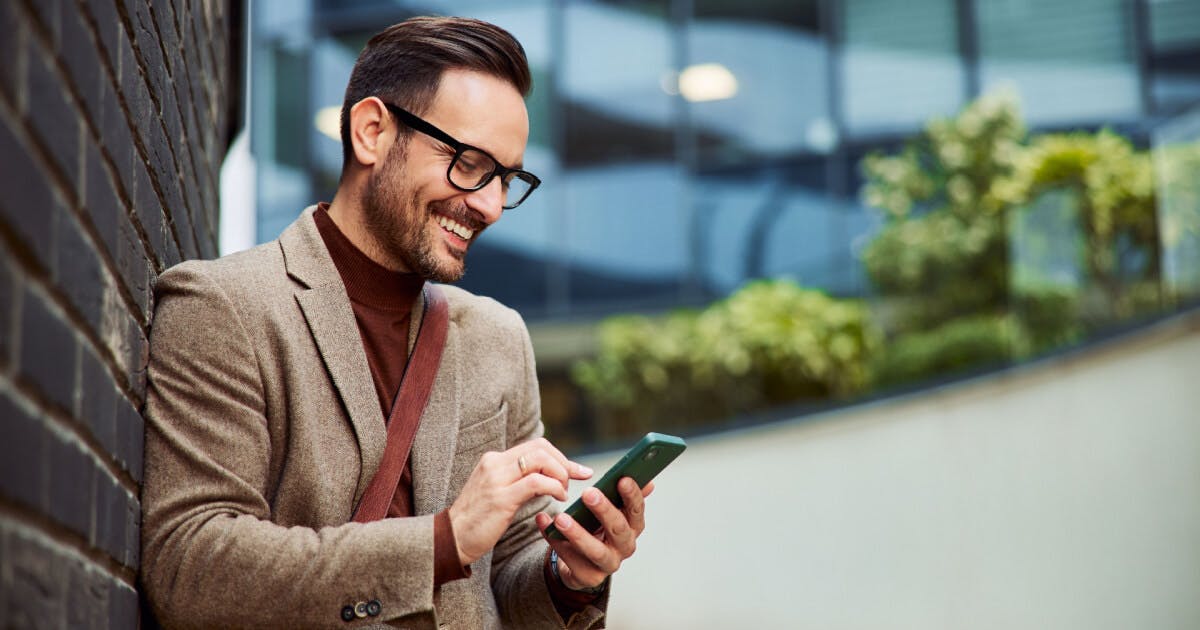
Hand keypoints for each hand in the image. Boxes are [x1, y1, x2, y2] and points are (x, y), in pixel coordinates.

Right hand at [449, 438, 592, 565]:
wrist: (451, 538)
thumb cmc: (478, 520)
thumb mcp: (497, 492)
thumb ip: (518, 480)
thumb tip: (548, 477)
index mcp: (494, 460)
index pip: (535, 446)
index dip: (560, 456)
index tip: (578, 470)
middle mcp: (494, 463)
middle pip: (541, 448)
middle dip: (565, 463)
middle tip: (576, 480)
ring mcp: (496, 479)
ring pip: (540, 460)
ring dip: (560, 474)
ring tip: (564, 492)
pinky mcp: (501, 498)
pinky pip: (536, 482)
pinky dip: (554, 487)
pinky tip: (558, 498)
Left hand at [535, 477, 654, 589]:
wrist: (583, 562)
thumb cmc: (598, 529)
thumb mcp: (612, 511)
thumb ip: (625, 496)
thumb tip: (647, 481)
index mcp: (633, 527)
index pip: (637, 510)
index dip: (632, 495)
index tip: (622, 479)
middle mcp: (625, 546)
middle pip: (618, 529)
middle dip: (604, 510)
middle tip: (589, 493)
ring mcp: (607, 564)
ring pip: (594, 550)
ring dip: (577, 533)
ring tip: (561, 518)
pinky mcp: (588, 576)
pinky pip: (569, 558)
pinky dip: (554, 540)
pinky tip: (544, 523)